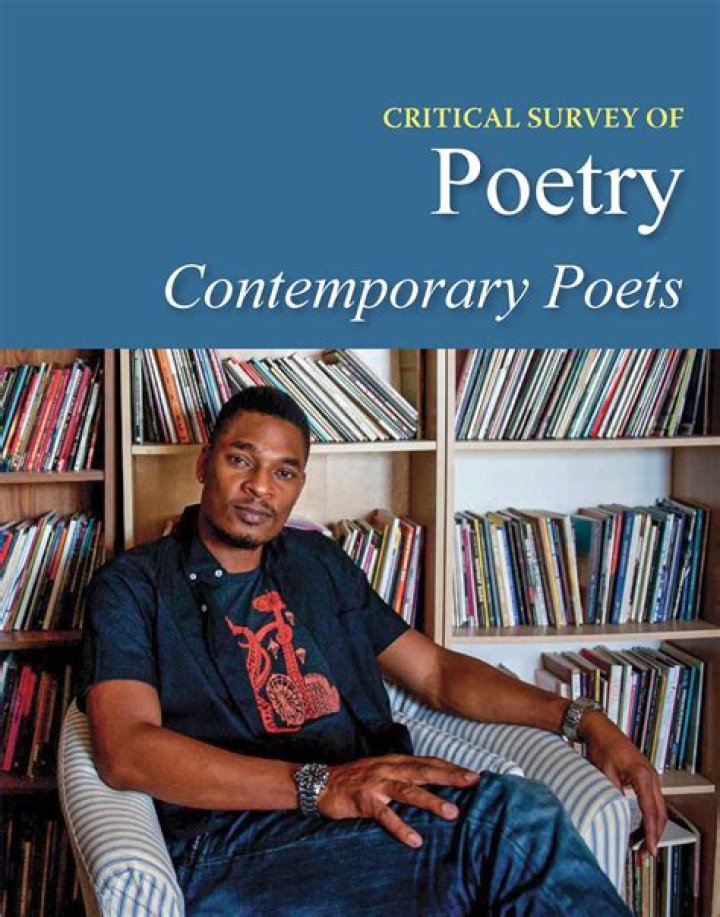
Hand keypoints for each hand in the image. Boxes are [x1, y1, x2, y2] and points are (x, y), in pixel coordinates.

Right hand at [317, 754, 480, 847]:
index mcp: (394, 762)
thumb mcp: (381, 771)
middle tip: (472, 781)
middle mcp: (388, 769)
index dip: (450, 767)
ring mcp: (376, 784)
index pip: (427, 762)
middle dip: (449, 776)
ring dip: (430, 801)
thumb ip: (402, 774)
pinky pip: (384, 815)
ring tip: (451, 813)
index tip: (473, 774)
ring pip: (407, 791)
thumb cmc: (354, 779)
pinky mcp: (363, 800)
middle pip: (423, 771)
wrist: (320, 783)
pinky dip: (400, 827)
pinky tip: (414, 840)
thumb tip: (428, 781)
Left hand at [579, 710, 666, 855]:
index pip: (650, 811)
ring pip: (658, 809)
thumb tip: (616, 817)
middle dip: (654, 836)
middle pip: (660, 814)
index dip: (650, 833)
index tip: (649, 850)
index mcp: (643, 776)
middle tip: (644, 855)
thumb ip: (613, 795)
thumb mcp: (604, 773)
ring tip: (640, 847)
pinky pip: (652, 802)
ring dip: (652, 829)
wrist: (600, 728)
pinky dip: (648, 818)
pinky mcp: (646, 777)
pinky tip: (638, 829)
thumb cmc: (601, 747)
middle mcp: (652, 777)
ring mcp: (651, 777)